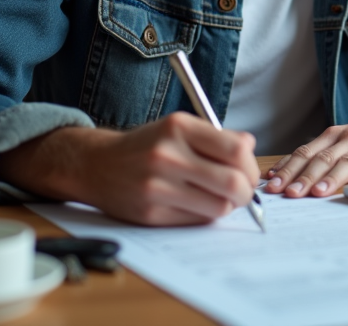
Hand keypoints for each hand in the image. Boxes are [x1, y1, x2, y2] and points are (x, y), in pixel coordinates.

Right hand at [0, 112, 260, 226]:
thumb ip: (215, 137)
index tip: (249, 171)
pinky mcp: (151, 213)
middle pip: (232, 183)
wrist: (96, 165)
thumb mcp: (177, 128)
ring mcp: (158, 186)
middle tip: (244, 192)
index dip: (251, 165)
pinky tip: (197, 204)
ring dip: (227, 206)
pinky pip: (196, 220)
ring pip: (218, 207)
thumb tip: (250, 147)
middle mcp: (167, 155)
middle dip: (246, 192)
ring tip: (219, 198)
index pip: (236, 150)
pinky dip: (205, 214)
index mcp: (178, 127)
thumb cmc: (147, 145)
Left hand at [264, 96, 347, 197]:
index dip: (287, 168)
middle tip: (288, 194)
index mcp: (336, 136)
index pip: (306, 152)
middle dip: (303, 176)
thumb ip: (321, 156)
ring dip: (334, 178)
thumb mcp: (346, 141)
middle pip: (323, 158)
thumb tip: (285, 175)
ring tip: (320, 192)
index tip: (271, 185)